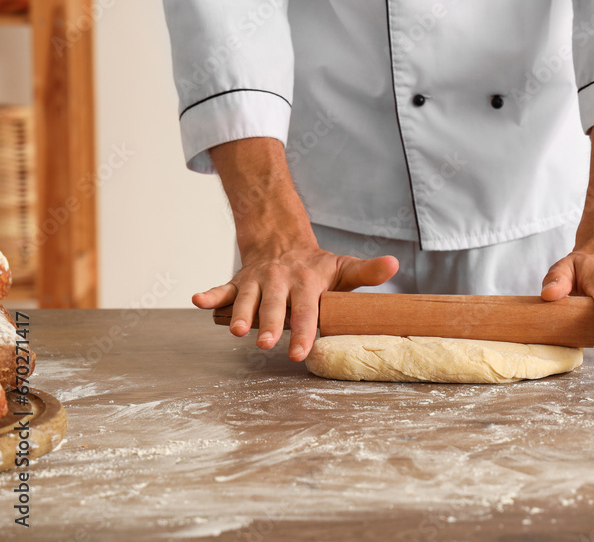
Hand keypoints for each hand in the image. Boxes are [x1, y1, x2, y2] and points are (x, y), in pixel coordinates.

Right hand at [193, 244, 397, 361]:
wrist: (282, 241)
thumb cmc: (317, 267)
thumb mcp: (343, 267)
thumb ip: (367, 271)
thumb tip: (395, 264)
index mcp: (307, 282)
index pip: (307, 311)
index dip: (304, 332)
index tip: (299, 353)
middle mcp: (279, 282)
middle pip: (274, 307)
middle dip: (270, 326)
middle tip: (268, 344)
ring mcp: (257, 282)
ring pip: (247, 300)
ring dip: (239, 314)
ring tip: (234, 330)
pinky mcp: (239, 283)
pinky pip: (222, 288)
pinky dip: (209, 295)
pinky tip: (196, 301)